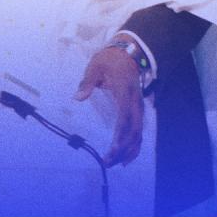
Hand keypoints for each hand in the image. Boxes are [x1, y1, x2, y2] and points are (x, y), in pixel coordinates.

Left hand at [74, 46, 143, 166]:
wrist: (128, 52)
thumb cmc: (110, 59)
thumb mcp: (95, 65)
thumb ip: (87, 82)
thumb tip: (77, 98)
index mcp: (125, 93)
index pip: (125, 120)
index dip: (120, 138)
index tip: (112, 151)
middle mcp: (135, 103)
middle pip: (133, 132)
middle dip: (123, 150)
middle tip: (108, 162)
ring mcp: (138, 107)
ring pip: (138, 133)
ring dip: (129, 150)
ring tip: (115, 163)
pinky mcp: (137, 109)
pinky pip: (138, 130)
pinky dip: (134, 144)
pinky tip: (126, 156)